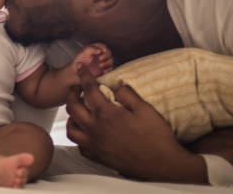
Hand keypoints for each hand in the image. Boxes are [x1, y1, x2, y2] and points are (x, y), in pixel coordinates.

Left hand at [65, 65, 206, 182]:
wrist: (161, 164)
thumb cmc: (156, 136)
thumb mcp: (144, 108)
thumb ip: (127, 94)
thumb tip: (116, 86)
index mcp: (106, 114)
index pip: (89, 89)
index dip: (84, 75)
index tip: (81, 68)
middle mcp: (95, 129)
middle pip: (73, 107)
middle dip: (71, 93)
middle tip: (76, 88)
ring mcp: (94, 144)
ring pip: (71, 128)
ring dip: (70, 116)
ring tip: (77, 110)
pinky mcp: (97, 157)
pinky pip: (79, 146)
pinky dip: (79, 136)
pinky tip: (85, 132)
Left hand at [73, 43, 113, 76]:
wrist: (76, 72)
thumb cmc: (78, 62)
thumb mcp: (82, 53)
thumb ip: (90, 49)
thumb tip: (99, 50)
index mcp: (94, 49)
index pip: (102, 46)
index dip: (103, 48)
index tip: (102, 51)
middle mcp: (99, 55)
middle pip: (108, 53)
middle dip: (106, 55)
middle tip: (100, 59)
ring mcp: (102, 62)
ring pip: (111, 60)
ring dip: (107, 62)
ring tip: (100, 65)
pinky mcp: (103, 69)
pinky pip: (110, 69)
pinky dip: (109, 70)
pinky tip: (104, 71)